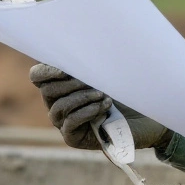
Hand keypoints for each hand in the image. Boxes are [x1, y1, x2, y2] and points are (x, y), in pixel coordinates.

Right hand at [29, 64, 170, 150]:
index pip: (37, 76)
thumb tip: (80, 47)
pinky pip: (70, 123)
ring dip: (81, 97)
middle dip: (70, 83)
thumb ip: (91, 62)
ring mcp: (63, 123)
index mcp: (61, 84)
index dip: (45, 71)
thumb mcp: (109, 72)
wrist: (146, 118)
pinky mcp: (73, 138)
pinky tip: (104, 106)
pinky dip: (86, 111)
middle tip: (93, 81)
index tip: (64, 69)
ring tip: (103, 94)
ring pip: (58, 107)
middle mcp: (58, 103)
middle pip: (47, 90)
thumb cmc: (126, 92)